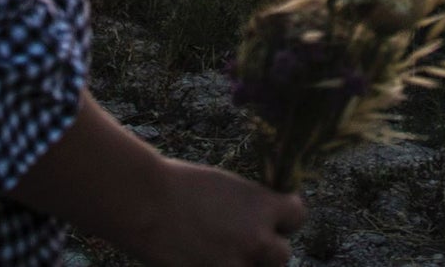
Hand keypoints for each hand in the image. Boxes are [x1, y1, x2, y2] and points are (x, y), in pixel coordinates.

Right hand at [138, 160, 305, 266]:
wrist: (146, 202)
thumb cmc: (178, 185)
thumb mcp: (223, 186)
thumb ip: (247, 206)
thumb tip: (258, 220)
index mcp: (260, 205)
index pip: (298, 216)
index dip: (285, 217)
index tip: (273, 217)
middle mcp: (256, 237)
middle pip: (283, 254)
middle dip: (267, 248)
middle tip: (246, 241)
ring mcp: (236, 265)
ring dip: (246, 263)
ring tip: (224, 251)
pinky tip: (205, 258)